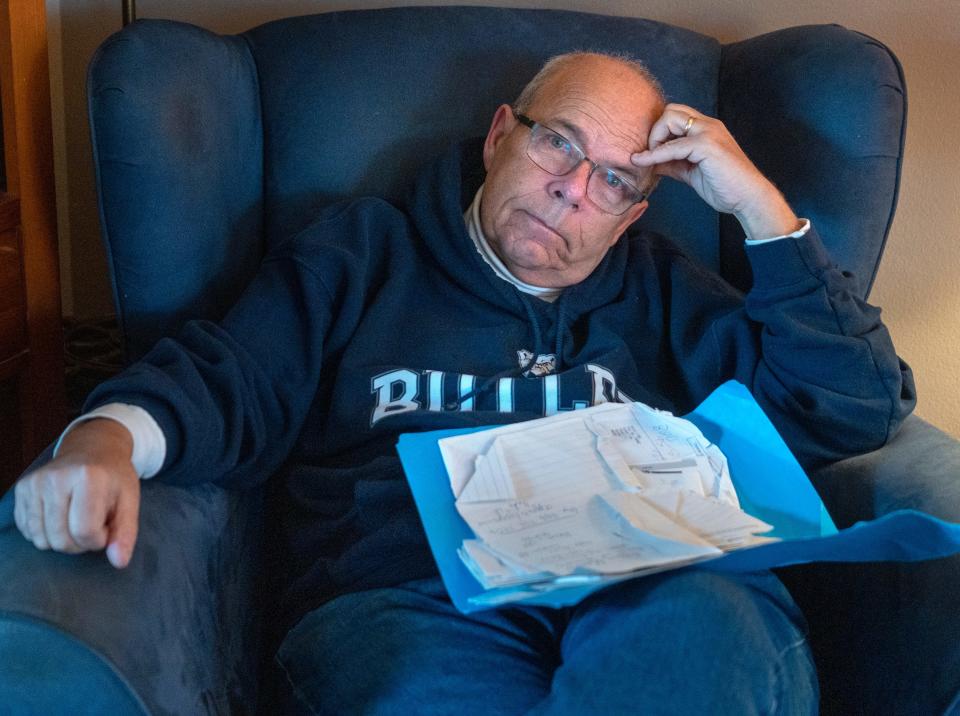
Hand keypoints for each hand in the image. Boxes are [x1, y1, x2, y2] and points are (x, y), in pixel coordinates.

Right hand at [13, 418, 140, 567]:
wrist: (92, 448)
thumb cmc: (113, 477)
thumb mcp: (129, 501)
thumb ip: (126, 532)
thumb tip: (119, 562)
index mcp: (87, 477)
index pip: (85, 532)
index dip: (99, 539)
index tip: (107, 526)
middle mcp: (56, 478)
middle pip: (61, 540)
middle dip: (81, 542)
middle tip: (93, 523)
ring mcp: (35, 483)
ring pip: (42, 540)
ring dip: (62, 539)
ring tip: (77, 518)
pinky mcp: (22, 489)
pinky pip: (29, 532)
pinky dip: (46, 532)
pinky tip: (61, 515)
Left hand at [631, 103, 799, 240]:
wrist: (748, 198)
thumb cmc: (725, 187)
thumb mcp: (692, 172)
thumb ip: (673, 164)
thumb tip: (651, 163)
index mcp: (707, 129)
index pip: (676, 115)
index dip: (660, 132)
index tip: (652, 153)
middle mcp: (708, 125)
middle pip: (671, 110)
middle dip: (655, 131)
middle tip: (651, 154)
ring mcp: (708, 132)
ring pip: (670, 119)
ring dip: (654, 139)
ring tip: (650, 160)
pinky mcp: (707, 145)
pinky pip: (672, 146)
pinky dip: (655, 155)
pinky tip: (644, 163)